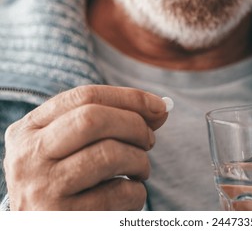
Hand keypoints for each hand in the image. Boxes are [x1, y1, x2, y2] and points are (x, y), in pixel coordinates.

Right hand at [3, 85, 167, 209]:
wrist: (43, 227)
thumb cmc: (68, 179)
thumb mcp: (75, 146)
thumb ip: (111, 122)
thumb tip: (159, 108)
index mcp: (29, 130)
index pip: (84, 97)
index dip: (129, 98)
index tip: (160, 106)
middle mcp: (29, 156)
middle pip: (93, 119)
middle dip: (135, 125)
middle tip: (149, 140)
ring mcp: (43, 188)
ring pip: (110, 155)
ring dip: (140, 160)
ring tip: (140, 169)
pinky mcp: (64, 217)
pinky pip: (118, 193)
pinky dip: (137, 192)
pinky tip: (129, 195)